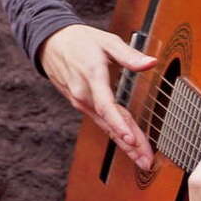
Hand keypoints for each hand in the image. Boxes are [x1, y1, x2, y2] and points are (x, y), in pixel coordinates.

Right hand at [39, 24, 156, 168]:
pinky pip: (100, 121)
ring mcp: (80, 101)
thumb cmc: (79, 40)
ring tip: (140, 159)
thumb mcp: (106, 41)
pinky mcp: (80, 104)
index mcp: (92, 76)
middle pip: (108, 123)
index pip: (105, 105)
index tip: (130, 139)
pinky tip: (126, 144)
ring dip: (124, 144)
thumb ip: (129, 55)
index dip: (118, 124)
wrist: (50, 43)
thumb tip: (150, 63)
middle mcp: (83, 94)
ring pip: (105, 126)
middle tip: (146, 160)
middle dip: (129, 144)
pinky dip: (114, 133)